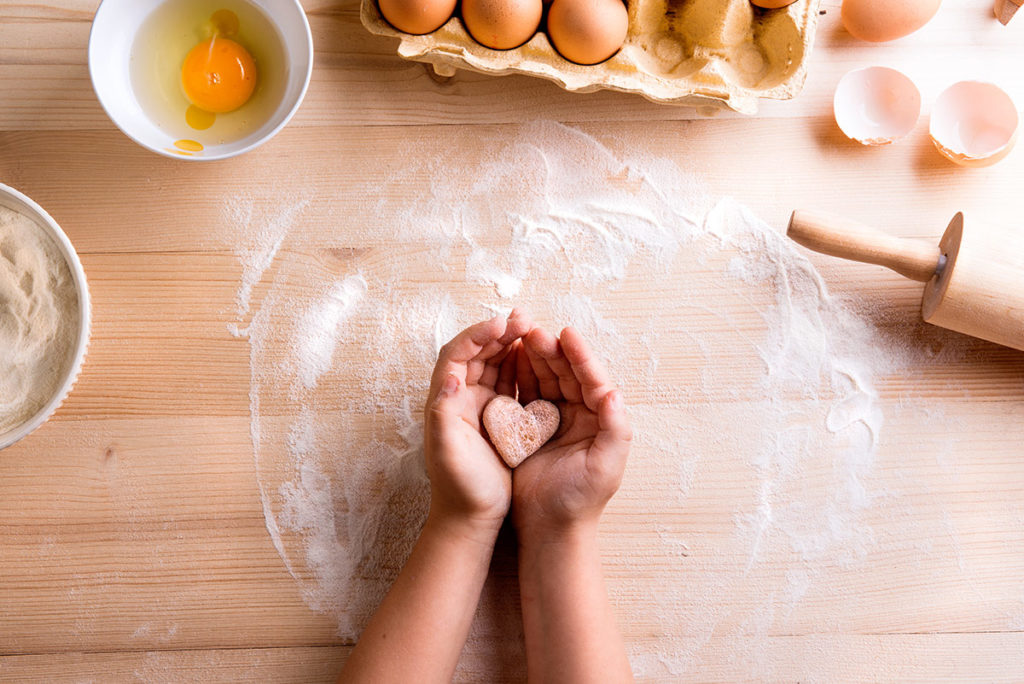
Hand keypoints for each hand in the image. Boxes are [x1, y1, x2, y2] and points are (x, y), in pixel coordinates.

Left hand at [424, 309, 532, 536]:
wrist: (471, 517)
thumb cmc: (460, 487)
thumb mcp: (449, 453)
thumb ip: (445, 415)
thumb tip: (450, 378)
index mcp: (445, 401)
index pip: (457, 355)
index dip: (477, 336)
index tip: (502, 324)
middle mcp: (460, 398)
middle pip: (477, 352)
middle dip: (499, 332)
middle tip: (524, 318)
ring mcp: (479, 405)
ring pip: (494, 362)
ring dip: (511, 344)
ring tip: (533, 329)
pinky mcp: (498, 416)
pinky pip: (509, 381)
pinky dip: (522, 365)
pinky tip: (539, 357)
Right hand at [512, 326, 630, 539]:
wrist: (549, 528)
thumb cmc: (581, 500)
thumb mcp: (606, 466)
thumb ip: (615, 428)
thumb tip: (614, 392)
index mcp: (599, 419)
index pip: (592, 379)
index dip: (580, 355)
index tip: (567, 333)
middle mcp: (579, 414)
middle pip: (566, 373)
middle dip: (551, 350)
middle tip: (533, 330)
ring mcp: (553, 418)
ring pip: (544, 378)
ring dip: (533, 357)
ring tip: (519, 337)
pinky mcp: (530, 427)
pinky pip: (525, 393)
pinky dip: (517, 375)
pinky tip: (507, 360)